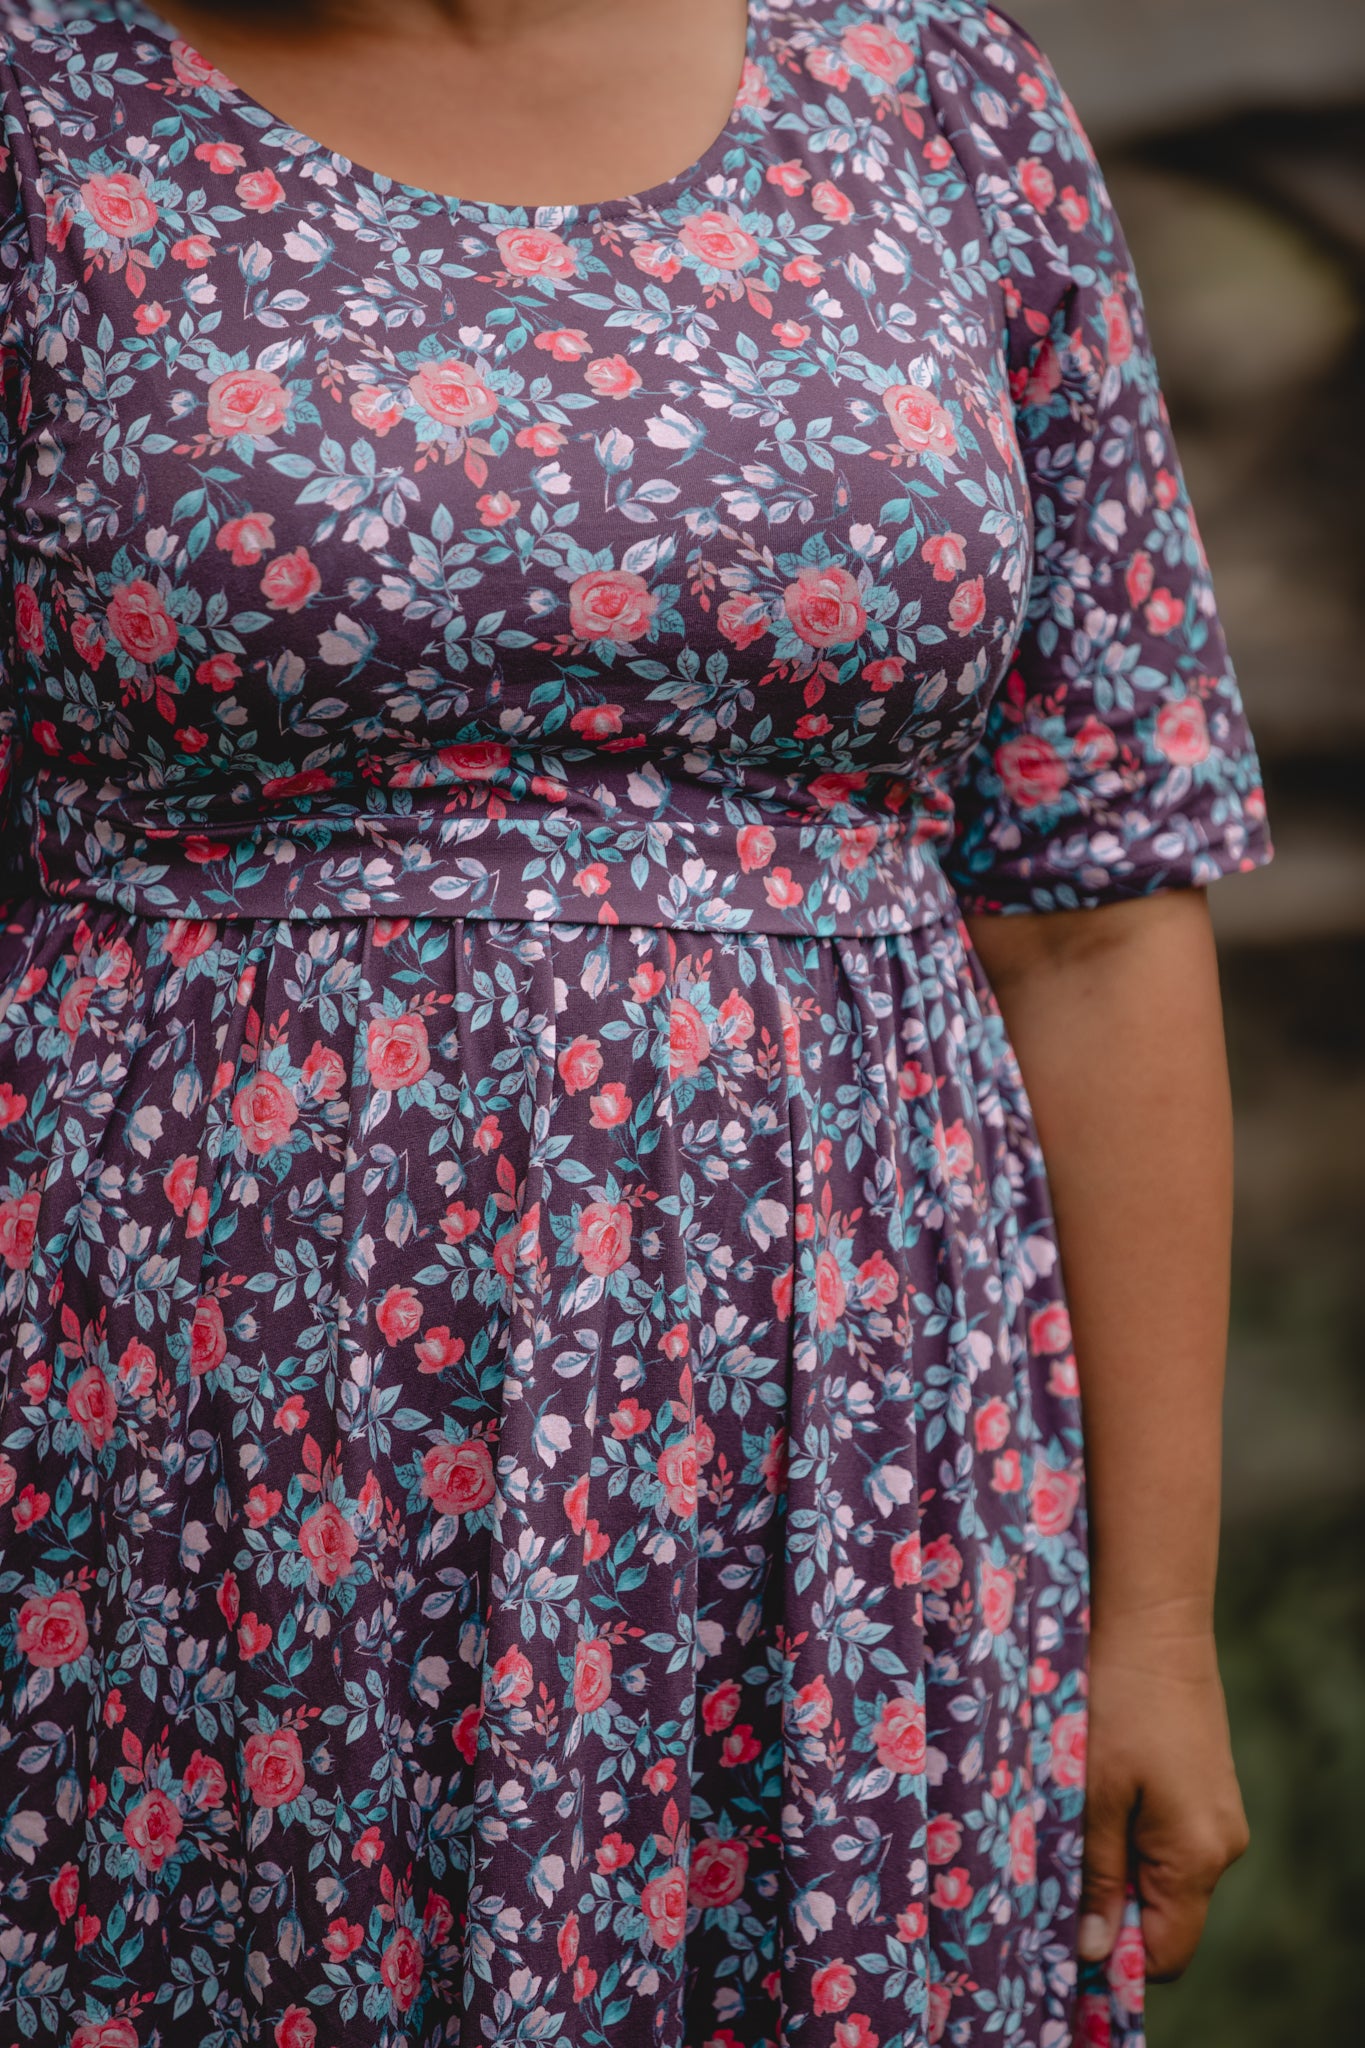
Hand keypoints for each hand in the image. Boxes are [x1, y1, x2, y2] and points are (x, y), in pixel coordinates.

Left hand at [1079, 1617, 1249, 1979]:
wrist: (1154, 1621)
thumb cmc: (1117, 1701)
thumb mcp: (1094, 1791)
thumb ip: (1095, 1873)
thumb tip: (1092, 1951)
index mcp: (1198, 1855)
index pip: (1166, 1953)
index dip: (1116, 1954)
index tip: (1063, 1931)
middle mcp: (1222, 1844)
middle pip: (1163, 1914)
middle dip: (1108, 1901)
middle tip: (1054, 1865)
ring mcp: (1219, 1813)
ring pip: (1161, 1871)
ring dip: (1114, 1859)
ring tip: (1070, 1815)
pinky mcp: (1207, 1786)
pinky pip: (1168, 1835)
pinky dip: (1129, 1828)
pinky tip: (1095, 1788)